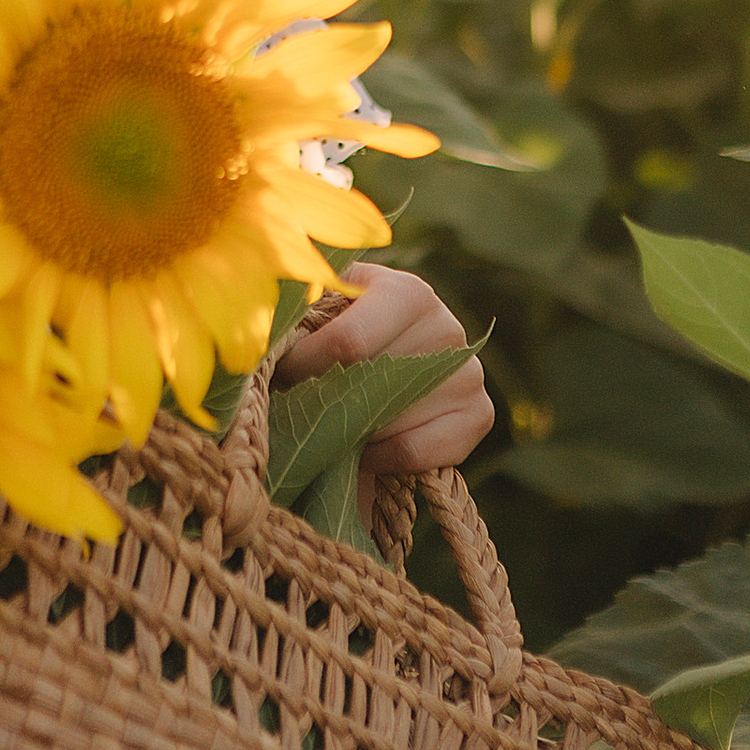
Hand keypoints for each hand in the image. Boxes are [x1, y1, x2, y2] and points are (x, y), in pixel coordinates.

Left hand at [272, 261, 492, 481]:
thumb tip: (270, 342)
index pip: (349, 342)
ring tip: (337, 422)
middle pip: (373, 386)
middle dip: (327, 403)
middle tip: (302, 406)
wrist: (385, 366)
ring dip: (355, 433)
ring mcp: (469, 371)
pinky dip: (385, 458)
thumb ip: (300, 317)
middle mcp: (446, 325)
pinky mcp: (479, 414)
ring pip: (394, 422)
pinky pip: (420, 451)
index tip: (280, 377)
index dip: (304, 368)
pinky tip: (368, 447)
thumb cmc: (341, 334)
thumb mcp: (321, 311)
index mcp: (404, 291)